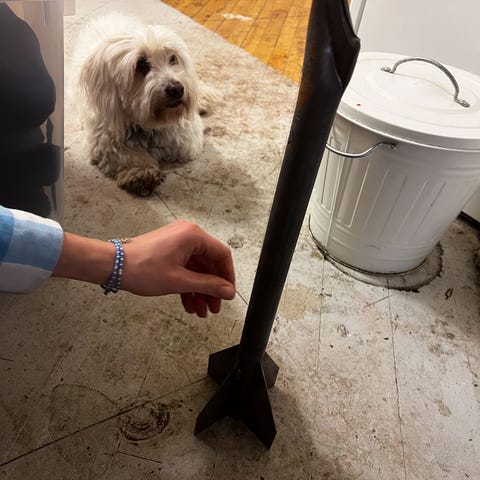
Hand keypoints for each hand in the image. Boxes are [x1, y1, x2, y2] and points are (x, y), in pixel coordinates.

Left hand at [121, 220, 235, 315]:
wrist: (112, 266)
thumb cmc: (142, 269)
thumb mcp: (180, 281)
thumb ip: (208, 286)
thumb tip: (228, 292)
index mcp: (193, 236)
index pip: (221, 255)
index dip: (227, 277)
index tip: (228, 294)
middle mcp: (187, 235)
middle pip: (209, 264)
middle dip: (211, 289)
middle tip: (214, 308)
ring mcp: (177, 242)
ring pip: (197, 269)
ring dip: (199, 290)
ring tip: (200, 312)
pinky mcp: (168, 250)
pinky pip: (185, 268)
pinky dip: (188, 285)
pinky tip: (188, 304)